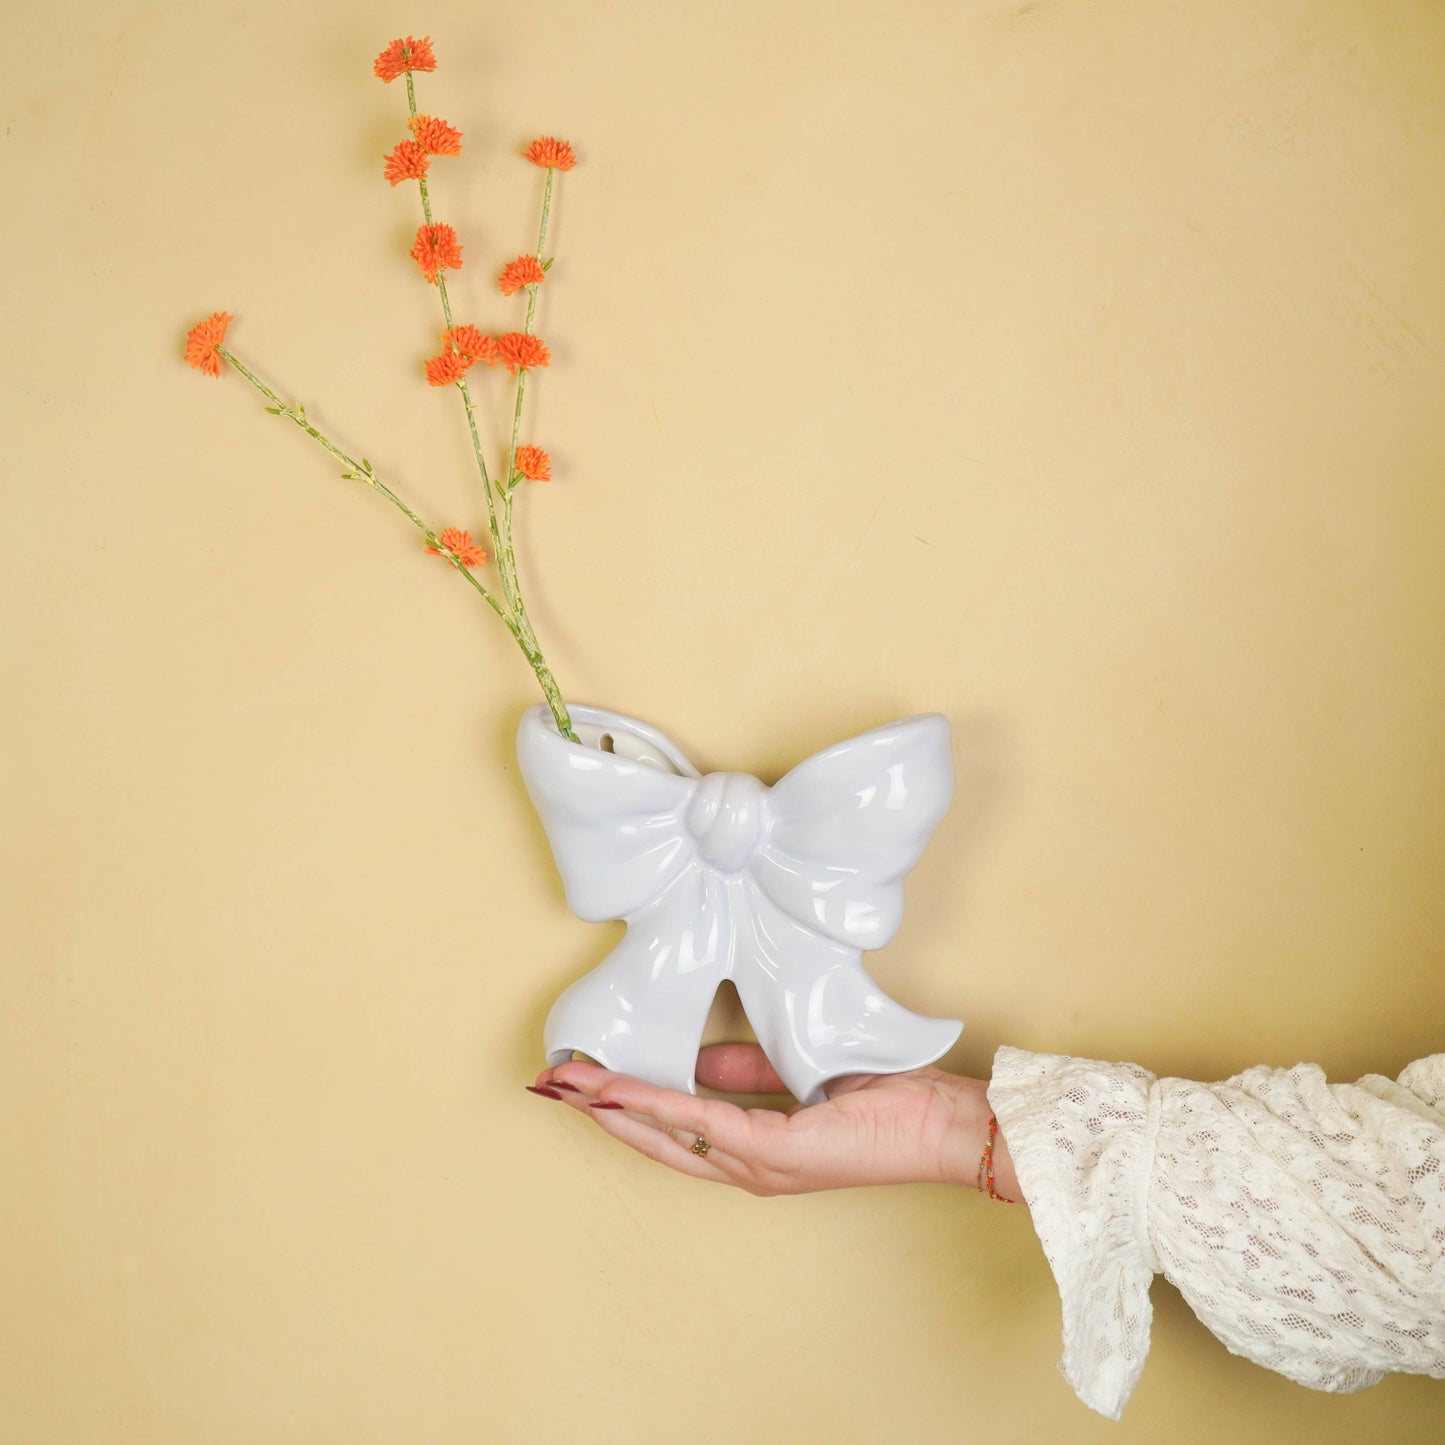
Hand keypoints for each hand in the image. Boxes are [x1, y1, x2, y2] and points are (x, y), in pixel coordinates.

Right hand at [532, 1043, 1020, 1199]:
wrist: (944, 1122)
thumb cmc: (885, 1097)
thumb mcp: (799, 1075)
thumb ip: (745, 1072)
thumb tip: (694, 1058)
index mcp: (754, 1150)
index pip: (673, 1130)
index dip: (623, 1107)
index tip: (581, 1081)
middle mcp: (750, 1167)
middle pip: (656, 1141)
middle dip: (600, 1112)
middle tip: (551, 1086)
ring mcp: (763, 1166)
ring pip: (669, 1135)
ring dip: (615, 1108)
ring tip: (570, 1085)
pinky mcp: (781, 1152)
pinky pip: (704, 1121)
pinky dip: (659, 1104)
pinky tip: (624, 1089)